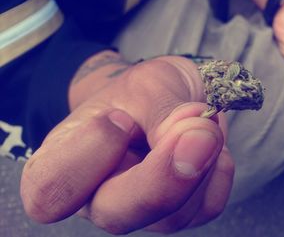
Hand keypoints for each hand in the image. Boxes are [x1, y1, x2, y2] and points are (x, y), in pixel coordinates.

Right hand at [20, 54, 233, 233]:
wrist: (168, 96)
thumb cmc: (142, 91)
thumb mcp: (147, 84)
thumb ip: (164, 113)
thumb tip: (196, 142)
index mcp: (63, 161)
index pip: (51, 190)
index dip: (92, 154)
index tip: (121, 118)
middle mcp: (95, 197)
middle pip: (117, 215)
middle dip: (164, 175)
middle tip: (199, 132)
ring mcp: (139, 211)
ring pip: (171, 215)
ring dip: (201, 162)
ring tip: (201, 124)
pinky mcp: (178, 213)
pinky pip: (205, 207)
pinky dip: (218, 172)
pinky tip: (212, 148)